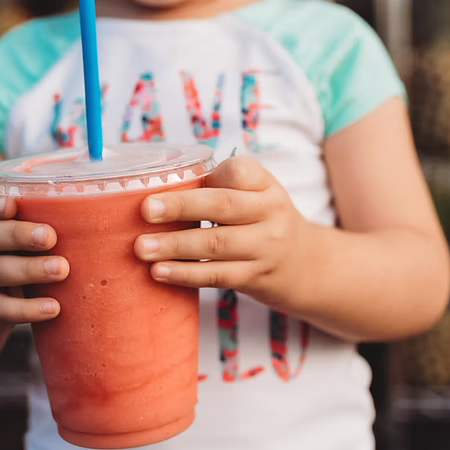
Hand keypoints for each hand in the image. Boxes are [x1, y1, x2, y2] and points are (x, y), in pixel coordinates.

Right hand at [0, 191, 69, 327]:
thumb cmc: (15, 253)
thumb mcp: (21, 232)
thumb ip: (50, 217)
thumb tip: (113, 210)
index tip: (10, 204)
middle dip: (18, 235)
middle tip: (50, 237)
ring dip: (29, 270)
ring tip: (61, 270)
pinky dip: (26, 309)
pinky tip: (53, 307)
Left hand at [134, 156, 310, 304]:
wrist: (307, 266)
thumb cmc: (264, 223)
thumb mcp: (257, 197)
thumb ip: (221, 190)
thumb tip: (160, 193)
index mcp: (266, 186)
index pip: (238, 172)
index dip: (207, 176)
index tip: (174, 180)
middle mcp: (271, 213)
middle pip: (223, 206)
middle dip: (181, 207)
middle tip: (145, 210)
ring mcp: (265, 247)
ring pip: (216, 244)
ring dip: (175, 246)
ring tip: (142, 247)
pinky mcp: (255, 277)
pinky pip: (216, 274)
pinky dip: (185, 273)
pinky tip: (159, 272)